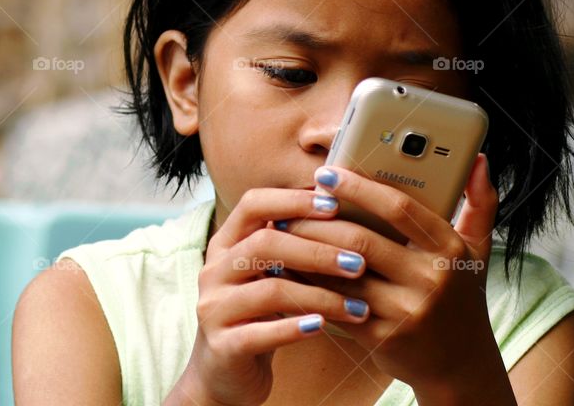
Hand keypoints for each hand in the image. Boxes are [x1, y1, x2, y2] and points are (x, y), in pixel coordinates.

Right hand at [171, 186, 371, 405]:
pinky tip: (324, 327)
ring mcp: (214, 308)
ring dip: (321, 296)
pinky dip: (295, 328)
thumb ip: (290, 243)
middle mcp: (214, 270)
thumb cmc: (257, 313)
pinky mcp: (222, 346)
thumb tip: (341, 201)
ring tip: (358, 306)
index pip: (253, 204)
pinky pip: (261, 333)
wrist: (224, 373)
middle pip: (264, 244)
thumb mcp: (267, 273)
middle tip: (359, 263)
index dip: (293, 200)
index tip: (336, 206)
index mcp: (226, 243)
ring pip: (270, 291)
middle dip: (317, 251)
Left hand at [274, 154, 502, 392]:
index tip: (327, 174)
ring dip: (306, 252)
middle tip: (291, 206)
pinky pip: (335, 305)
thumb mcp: (476, 250)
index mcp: (448, 250)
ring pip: (341, 275)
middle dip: (319, 221)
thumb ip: (480, 202)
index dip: (358, 188)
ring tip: (282, 232)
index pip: (398, 208)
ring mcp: (405, 312)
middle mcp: (429, 280)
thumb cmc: (461, 296)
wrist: (459, 365)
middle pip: (361, 240)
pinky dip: (308, 285)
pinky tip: (289, 269)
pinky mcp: (381, 338)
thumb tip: (480, 160)